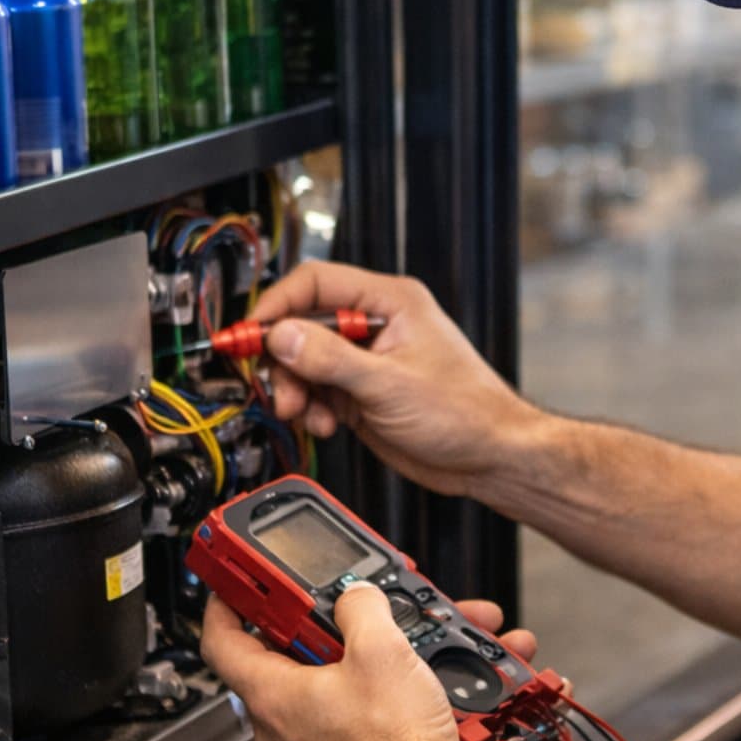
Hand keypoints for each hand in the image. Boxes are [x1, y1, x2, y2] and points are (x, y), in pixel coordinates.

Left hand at [199, 587, 539, 740]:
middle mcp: (278, 731)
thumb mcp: (382, 649)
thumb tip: (356, 595)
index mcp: (271, 696)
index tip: (237, 587)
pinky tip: (409, 690)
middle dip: (316, 631)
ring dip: (355, 665)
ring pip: (320, 693)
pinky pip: (343, 722)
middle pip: (280, 663)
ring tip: (398, 651)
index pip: (220, 641)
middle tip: (341, 611)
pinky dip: (370, 699)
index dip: (226, 604)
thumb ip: (361, 607)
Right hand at [253, 262, 542, 496]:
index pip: (316, 283)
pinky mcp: (362, 393)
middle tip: (282, 389)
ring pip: (306, 362)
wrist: (489, 457)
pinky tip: (324, 425)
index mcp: (391, 302)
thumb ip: (331, 358)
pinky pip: (318, 391)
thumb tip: (282, 335)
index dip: (278, 306)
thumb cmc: (466, 412)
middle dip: (285, 360)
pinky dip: (311, 408)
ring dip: (297, 389)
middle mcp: (377, 325)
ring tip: (305, 414)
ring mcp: (368, 360)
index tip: (251, 335)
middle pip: (303, 326)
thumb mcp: (389, 384)